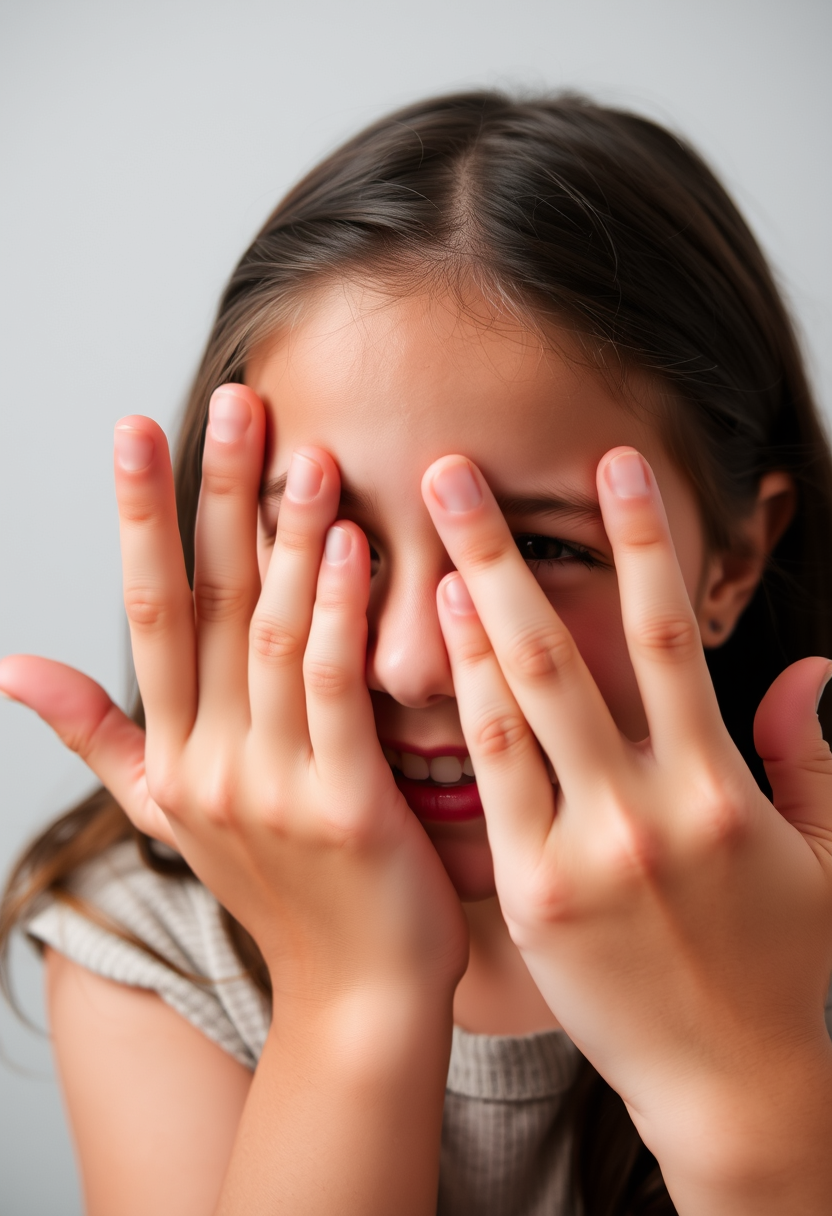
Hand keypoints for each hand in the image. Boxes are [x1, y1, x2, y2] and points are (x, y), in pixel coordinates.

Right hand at [0, 387, 465, 1004]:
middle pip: (207, 605)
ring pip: (270, 635)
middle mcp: (209, 762)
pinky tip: (352, 546)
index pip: (150, 612)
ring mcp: (271, 786)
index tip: (137, 430)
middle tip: (235, 400)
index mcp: (174, 752)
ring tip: (301, 451)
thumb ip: (99, 733)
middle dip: (217, 498)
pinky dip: (337, 615)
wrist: (355, 995)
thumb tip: (11, 666)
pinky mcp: (343, 807)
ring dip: (283, 539)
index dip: (140, 517)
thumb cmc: (279, 890)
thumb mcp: (171, 810)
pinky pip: (335, 692)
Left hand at [422, 448, 831, 1182]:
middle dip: (501, 555)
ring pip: (509, 713)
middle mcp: (644, 809)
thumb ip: (809, 756)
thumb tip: (814, 670)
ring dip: (463, 623)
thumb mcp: (822, 857)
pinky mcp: (533, 899)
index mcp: (718, 786)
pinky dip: (458, 716)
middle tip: (451, 472)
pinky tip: (431, 662)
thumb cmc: (785, 965)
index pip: (666, 637)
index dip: (640, 541)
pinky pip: (488, 789)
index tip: (613, 464)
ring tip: (424, 549)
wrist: (734, 1085)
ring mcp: (580, 854)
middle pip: (561, 653)